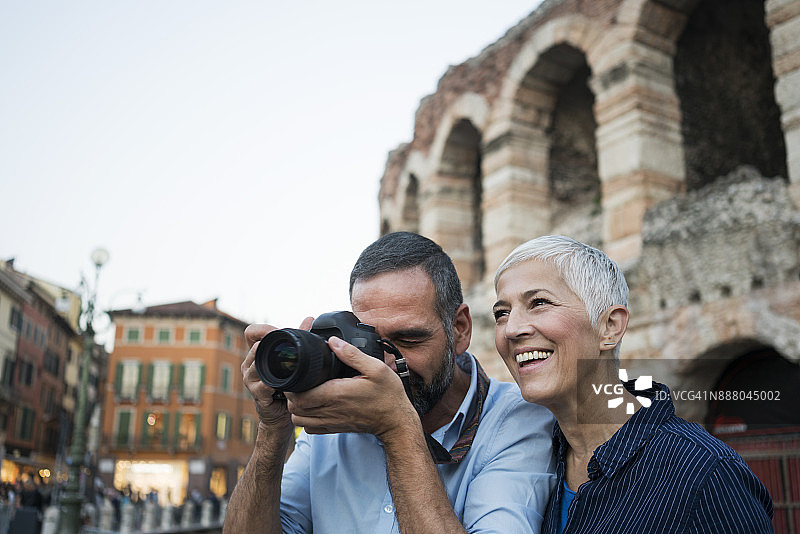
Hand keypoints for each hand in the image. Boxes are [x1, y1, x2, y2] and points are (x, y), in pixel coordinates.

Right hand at [242, 318, 313, 428]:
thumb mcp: (292, 359)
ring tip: (286, 365)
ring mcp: (251, 379)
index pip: (251, 332)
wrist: (282, 415)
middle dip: (271, 344)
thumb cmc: (285, 386)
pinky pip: (263, 385)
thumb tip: (309, 319)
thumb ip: (299, 337)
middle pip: (254, 345)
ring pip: (256, 364)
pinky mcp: (257, 394)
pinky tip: (284, 384)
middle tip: (287, 346)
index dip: (263, 329)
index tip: (277, 331)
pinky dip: (274, 383)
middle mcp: (249, 365)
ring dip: (272, 364)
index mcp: (257, 353)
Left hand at [286, 336, 418, 437]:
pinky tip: (313, 407)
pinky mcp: (334, 429)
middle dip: (291, 394)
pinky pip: (309, 429)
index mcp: (336, 393)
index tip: (298, 373)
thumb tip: (333, 341)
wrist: (395, 422)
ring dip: (296, 407)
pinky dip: (305, 419)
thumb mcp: (375, 368)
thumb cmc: (388, 395)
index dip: (293, 385)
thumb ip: (352, 354)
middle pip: (294, 408)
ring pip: (299, 420)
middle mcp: (330, 410)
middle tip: (299, 381)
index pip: (300, 395)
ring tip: (304, 393)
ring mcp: (331, 422)